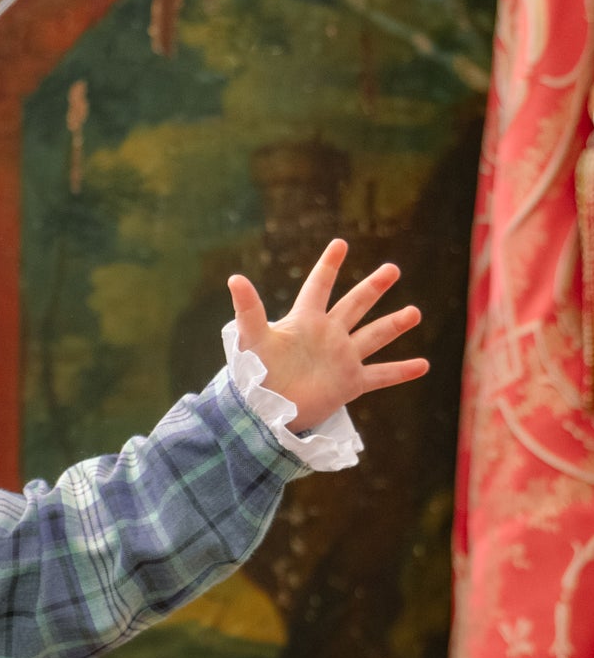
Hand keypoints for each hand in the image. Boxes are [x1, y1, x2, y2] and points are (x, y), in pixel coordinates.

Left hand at [228, 239, 427, 432]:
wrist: (263, 414)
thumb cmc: (254, 376)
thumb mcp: (251, 339)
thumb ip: (248, 309)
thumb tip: (234, 278)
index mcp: (305, 320)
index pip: (319, 286)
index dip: (329, 265)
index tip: (341, 243)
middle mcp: (327, 336)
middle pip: (355, 305)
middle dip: (374, 287)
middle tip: (392, 269)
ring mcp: (341, 359)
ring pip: (373, 336)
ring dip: (394, 325)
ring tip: (415, 312)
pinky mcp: (349, 384)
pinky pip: (380, 375)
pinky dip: (401, 371)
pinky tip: (423, 365)